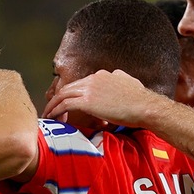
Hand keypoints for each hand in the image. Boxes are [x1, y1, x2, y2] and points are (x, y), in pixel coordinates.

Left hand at [42, 69, 160, 126]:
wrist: (145, 106)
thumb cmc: (141, 100)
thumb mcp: (129, 83)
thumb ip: (120, 80)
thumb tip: (117, 78)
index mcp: (103, 75)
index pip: (81, 84)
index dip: (72, 94)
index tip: (67, 104)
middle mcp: (94, 78)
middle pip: (69, 88)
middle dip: (58, 99)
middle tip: (51, 109)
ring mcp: (89, 88)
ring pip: (63, 95)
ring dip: (53, 105)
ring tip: (48, 115)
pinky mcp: (87, 101)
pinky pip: (65, 104)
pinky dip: (56, 111)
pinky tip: (53, 118)